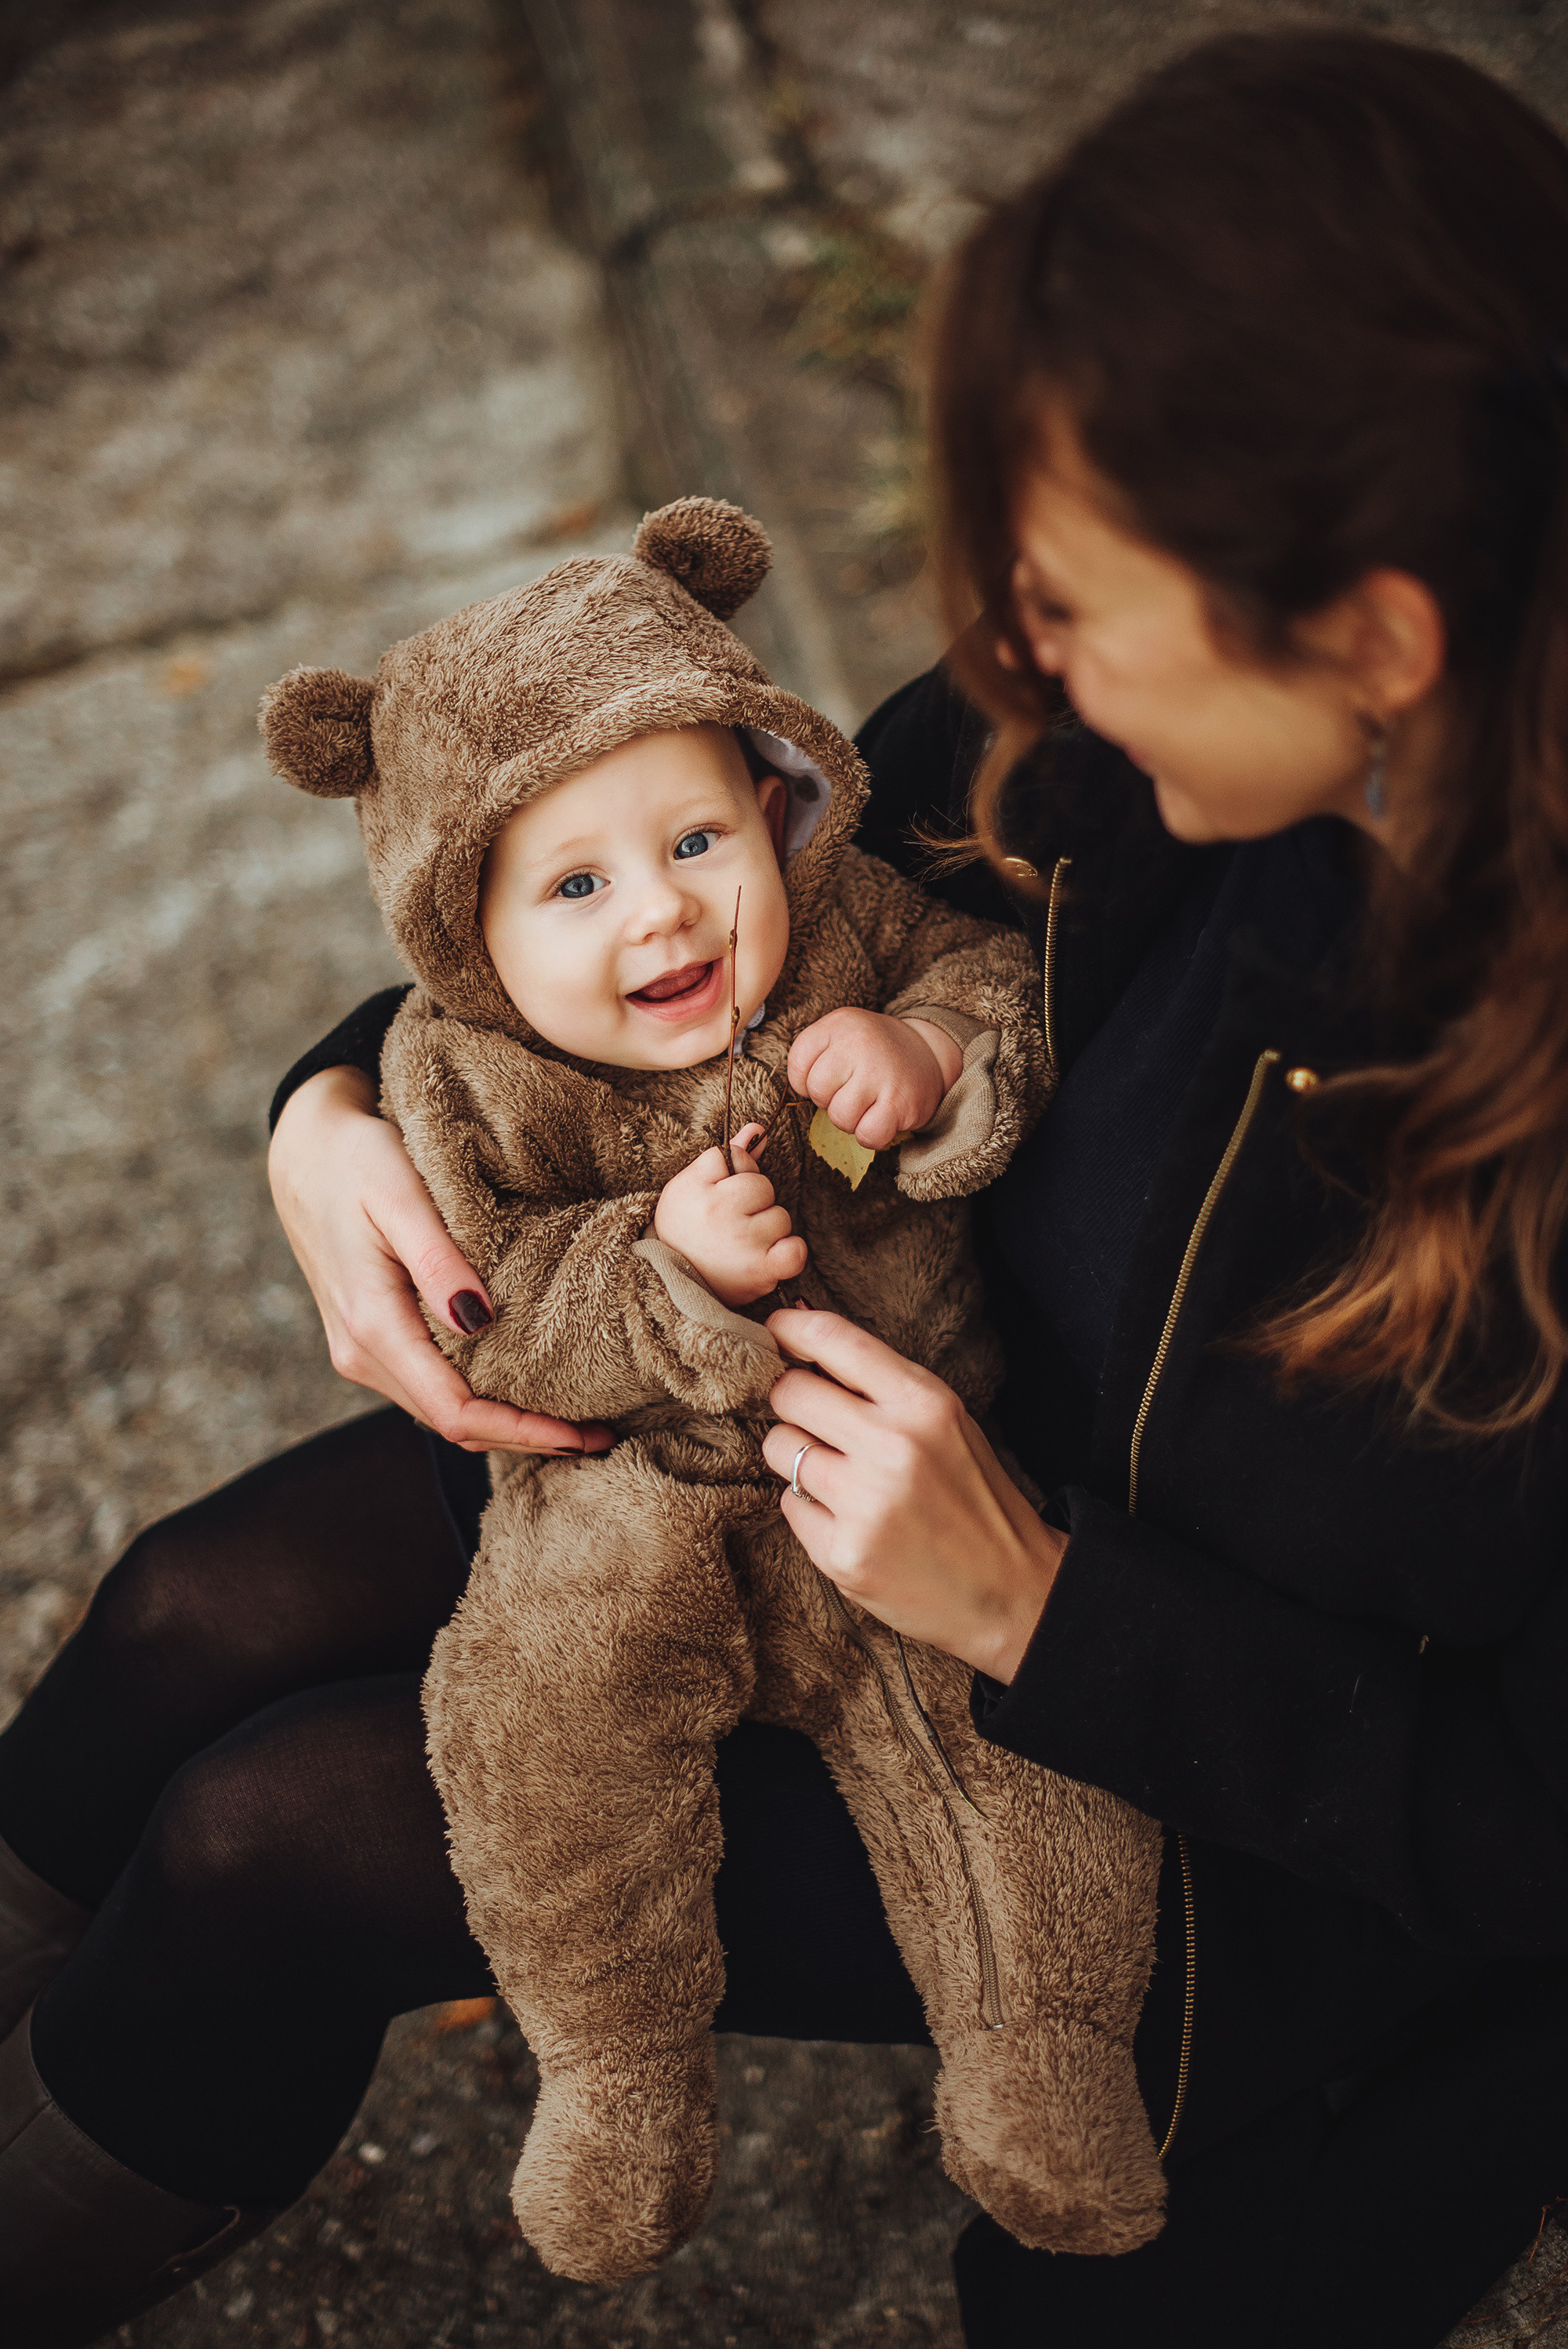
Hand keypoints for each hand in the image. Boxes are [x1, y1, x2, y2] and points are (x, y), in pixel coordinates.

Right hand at [268, 1067, 612, 1455]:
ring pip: (443, 1413)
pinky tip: (527, 1388)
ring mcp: (362, 1353)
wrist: (306, 1151)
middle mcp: (361, 1355)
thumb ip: (438, 1261)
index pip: (456, 1411)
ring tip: (577, 1418)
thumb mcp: (400, 1196)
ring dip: (507, 1424)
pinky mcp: (373, 1341)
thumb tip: (478, 1322)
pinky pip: (432, 1388)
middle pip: (454, 1425)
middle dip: (527, 1437)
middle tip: (601, 1435)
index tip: (584, 1434)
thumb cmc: (356, 1161)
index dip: (523, 1432)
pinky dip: (482, 1399)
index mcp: (371, 1326)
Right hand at [653, 1124, 807, 1305]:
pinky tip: (770, 1255)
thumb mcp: (693, 1185)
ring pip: (780, 1217)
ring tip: (742, 1242)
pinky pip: (795, 1251)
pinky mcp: (761, 1272)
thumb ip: (729, 1156)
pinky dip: (788, 1251)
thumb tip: (758, 1130)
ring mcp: (745, 1246)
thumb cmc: (685, 1228)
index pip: (737, 1159)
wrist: (670, 1280)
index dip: (733, 1176)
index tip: (719, 1196)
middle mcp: (723, 1217)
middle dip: (753, 1201)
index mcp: (702, 1191)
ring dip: (768, 1228)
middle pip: (763, 1187)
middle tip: (729, 1222)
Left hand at [761, 1307, 1065, 1680]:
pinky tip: (851, 1520)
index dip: (791, 1328)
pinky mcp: (843, 1555)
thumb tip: (799, 1323)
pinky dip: (810, 1508)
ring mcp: (865, 1504)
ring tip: (842, 1476)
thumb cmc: (974, 1496)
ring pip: (779, 1448)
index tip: (776, 1330)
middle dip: (793, 1401)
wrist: (1011, 1590)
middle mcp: (894, 1447)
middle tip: (816, 1419)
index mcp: (926, 1403)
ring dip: (797, 1456)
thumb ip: (881, 1383)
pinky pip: (789, 1504)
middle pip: (789, 1392)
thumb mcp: (947, 1422)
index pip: (834, 1339)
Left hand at [786, 1010, 961, 1150]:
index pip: (797, 1062)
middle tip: (853, 1088)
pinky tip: (882, 1117)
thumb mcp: (840, 1035)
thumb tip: (800, 1094)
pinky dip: (871, 1135)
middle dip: (831, 1099)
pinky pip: (868, 1135)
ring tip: (868, 1101)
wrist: (927, 1052)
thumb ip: (812, 1055)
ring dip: (851, 1119)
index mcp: (839, 1024)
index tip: (831, 1075)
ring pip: (840, 1117)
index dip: (806, 1079)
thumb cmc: (872, 1051)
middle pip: (818, 1092)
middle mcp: (859, 1043)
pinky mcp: (900, 1102)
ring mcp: (880, 1073)